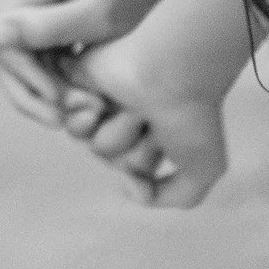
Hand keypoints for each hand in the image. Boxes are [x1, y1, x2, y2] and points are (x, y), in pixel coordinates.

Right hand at [0, 0, 208, 126]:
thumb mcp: (103, 14)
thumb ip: (50, 27)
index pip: (3, 42)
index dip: (26, 78)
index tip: (59, 102)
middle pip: (10, 57)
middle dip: (37, 93)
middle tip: (71, 121)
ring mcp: (41, 5)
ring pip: (26, 64)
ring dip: (50, 94)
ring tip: (89, 115)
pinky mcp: (56, 20)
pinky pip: (44, 60)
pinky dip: (61, 84)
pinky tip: (90, 104)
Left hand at [57, 35, 230, 209]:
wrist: (175, 71)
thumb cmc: (193, 114)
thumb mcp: (204, 169)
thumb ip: (176, 196)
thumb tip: (132, 188)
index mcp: (153, 130)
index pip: (129, 171)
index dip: (141, 169)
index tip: (164, 142)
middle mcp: (129, 112)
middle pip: (108, 156)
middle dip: (127, 147)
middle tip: (151, 119)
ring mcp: (105, 95)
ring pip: (87, 139)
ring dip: (112, 129)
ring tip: (133, 106)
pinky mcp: (80, 78)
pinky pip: (65, 114)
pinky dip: (83, 112)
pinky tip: (104, 99)